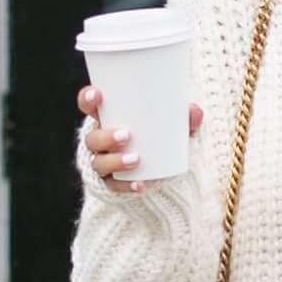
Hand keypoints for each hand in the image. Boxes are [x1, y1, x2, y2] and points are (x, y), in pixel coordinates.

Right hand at [79, 83, 201, 194]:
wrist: (161, 169)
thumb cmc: (159, 135)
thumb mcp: (172, 125)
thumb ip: (184, 118)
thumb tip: (194, 112)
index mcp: (109, 118)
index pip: (88, 105)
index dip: (87, 98)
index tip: (98, 95)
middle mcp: (100, 140)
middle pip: (92, 138)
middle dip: (105, 136)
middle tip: (126, 135)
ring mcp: (103, 162)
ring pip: (99, 163)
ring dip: (115, 161)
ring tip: (136, 160)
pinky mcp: (111, 182)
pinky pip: (113, 186)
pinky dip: (126, 186)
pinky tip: (140, 185)